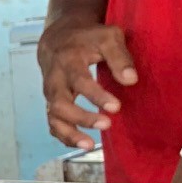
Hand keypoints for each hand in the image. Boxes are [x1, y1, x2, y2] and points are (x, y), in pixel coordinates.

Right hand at [38, 18, 138, 149]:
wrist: (58, 39)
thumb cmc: (87, 38)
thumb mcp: (107, 37)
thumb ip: (120, 57)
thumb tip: (131, 80)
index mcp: (68, 60)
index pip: (79, 81)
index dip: (96, 96)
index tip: (115, 107)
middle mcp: (55, 80)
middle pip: (60, 104)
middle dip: (82, 117)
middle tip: (106, 124)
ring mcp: (50, 94)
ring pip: (53, 117)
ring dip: (70, 133)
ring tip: (90, 145)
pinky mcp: (51, 104)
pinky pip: (53, 124)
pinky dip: (65, 136)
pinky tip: (83, 143)